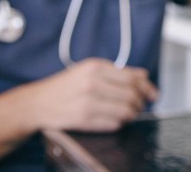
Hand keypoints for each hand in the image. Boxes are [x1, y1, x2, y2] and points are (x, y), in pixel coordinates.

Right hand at [22, 58, 158, 131]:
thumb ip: (117, 72)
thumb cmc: (65, 86)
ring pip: (125, 110)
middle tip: (141, 105)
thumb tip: (144, 75)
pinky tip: (116, 120)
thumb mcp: (89, 70)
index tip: (153, 94)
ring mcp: (88, 101)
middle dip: (141, 102)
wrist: (37, 103)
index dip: (147, 87)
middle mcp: (92, 82)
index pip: (133, 77)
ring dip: (132, 114)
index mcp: (96, 67)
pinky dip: (119, 123)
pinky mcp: (84, 119)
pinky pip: (113, 123)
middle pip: (132, 94)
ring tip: (130, 114)